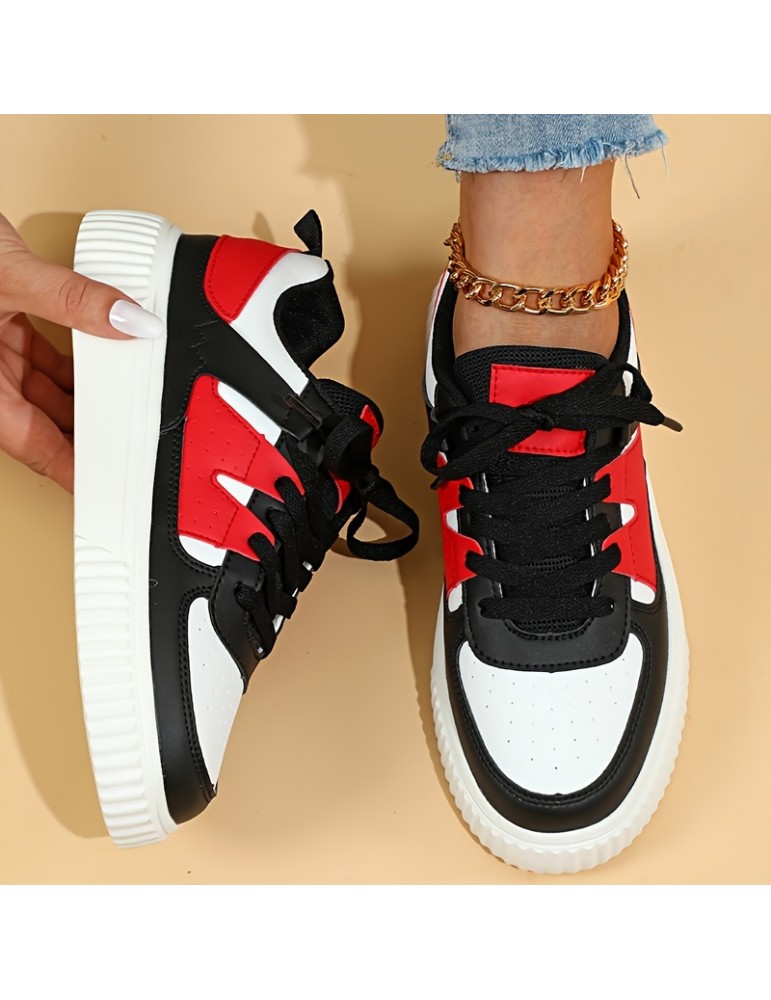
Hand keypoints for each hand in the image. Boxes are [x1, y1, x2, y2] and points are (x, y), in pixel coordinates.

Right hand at [0, 213, 162, 491]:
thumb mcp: (7, 274)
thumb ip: (73, 300)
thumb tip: (128, 321)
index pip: (33, 446)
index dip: (70, 470)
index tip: (105, 485)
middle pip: (42, 423)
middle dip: (86, 435)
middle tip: (133, 446)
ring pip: (44, 391)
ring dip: (84, 396)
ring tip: (129, 406)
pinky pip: (40, 359)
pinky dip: (73, 363)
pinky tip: (107, 363)